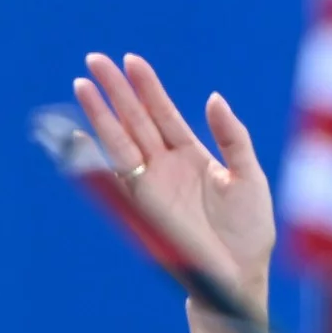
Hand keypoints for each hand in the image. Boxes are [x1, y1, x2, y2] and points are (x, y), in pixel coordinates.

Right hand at [73, 53, 274, 332]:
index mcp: (192, 156)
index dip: (148, 87)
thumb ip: (233, 137)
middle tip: (95, 58)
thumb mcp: (249, 177)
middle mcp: (167, 166)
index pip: (165, 114)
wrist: (240, 273)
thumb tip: (214, 98)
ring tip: (83, 83)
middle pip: (136, 119)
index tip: (132, 60)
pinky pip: (115, 173)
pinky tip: (81, 131)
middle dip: (117, 90)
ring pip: (121, 139)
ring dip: (101, 113)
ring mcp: (152, 184)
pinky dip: (97, 152)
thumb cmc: (250, 230)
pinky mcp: (142, 204)